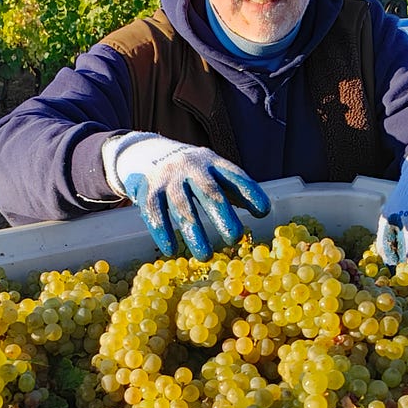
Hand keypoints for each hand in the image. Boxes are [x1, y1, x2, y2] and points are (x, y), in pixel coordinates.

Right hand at [103, 132, 270, 259]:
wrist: (144, 152)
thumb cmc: (189, 171)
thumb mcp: (211, 172)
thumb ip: (233, 189)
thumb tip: (263, 211)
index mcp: (212, 163)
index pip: (234, 176)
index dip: (249, 192)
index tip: (264, 211)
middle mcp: (192, 167)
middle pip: (209, 192)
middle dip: (223, 215)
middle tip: (235, 237)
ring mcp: (169, 178)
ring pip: (182, 206)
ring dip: (194, 232)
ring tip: (205, 256)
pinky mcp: (148, 190)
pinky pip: (155, 212)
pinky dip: (163, 232)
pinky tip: (171, 251)